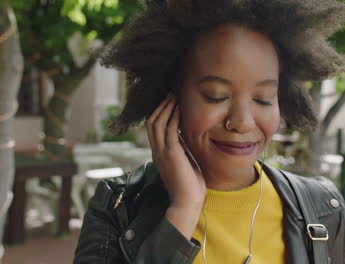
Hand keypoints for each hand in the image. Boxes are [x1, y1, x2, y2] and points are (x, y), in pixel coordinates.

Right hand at [146, 95, 205, 237]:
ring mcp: (162, 152)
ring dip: (166, 107)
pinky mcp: (171, 154)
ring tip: (174, 95)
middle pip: (151, 122)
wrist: (187, 202)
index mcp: (159, 153)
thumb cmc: (189, 184)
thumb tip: (185, 136)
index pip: (153, 128)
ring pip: (157, 123)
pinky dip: (173, 117)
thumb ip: (181, 149)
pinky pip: (169, 131)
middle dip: (161, 105)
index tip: (170, 100)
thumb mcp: (183, 162)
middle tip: (171, 92)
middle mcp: (157, 151)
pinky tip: (180, 109)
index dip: (159, 112)